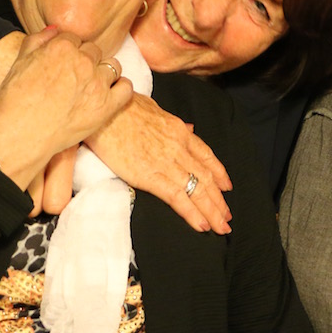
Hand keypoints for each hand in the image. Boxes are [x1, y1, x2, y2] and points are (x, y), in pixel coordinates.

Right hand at [0, 27, 132, 189]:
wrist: (21, 134)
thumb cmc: (15, 101)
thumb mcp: (19, 63)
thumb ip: (37, 41)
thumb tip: (54, 29)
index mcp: (61, 47)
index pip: (74, 38)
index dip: (68, 51)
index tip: (63, 64)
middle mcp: (83, 61)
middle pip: (94, 51)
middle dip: (85, 61)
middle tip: (74, 78)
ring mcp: (97, 83)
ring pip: (112, 66)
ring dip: (104, 73)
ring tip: (91, 86)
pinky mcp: (107, 105)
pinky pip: (126, 88)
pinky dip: (121, 88)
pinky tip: (111, 93)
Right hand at [86, 93, 233, 234]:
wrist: (103, 108)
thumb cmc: (121, 105)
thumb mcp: (153, 107)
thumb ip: (171, 121)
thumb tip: (187, 128)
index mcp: (178, 130)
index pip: (206, 155)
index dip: (219, 173)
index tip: (227, 187)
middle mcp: (177, 147)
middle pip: (205, 177)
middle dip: (218, 200)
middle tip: (227, 218)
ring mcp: (165, 162)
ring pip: (197, 190)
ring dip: (212, 212)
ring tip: (221, 227)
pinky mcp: (149, 176)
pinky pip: (177, 197)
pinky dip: (192, 213)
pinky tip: (202, 225)